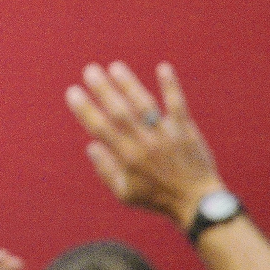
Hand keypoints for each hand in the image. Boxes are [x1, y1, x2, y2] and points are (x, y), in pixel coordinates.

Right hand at [66, 61, 222, 228]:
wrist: (197, 202)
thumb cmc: (156, 198)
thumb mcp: (124, 193)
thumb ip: (105, 169)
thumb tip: (91, 145)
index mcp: (127, 158)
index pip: (101, 128)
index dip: (85, 109)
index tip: (73, 92)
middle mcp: (145, 143)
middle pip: (121, 111)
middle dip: (103, 89)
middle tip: (90, 70)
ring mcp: (166, 135)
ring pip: (145, 104)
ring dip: (129, 84)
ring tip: (115, 66)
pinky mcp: (185, 130)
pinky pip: (178, 105)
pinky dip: (171, 86)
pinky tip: (163, 67)